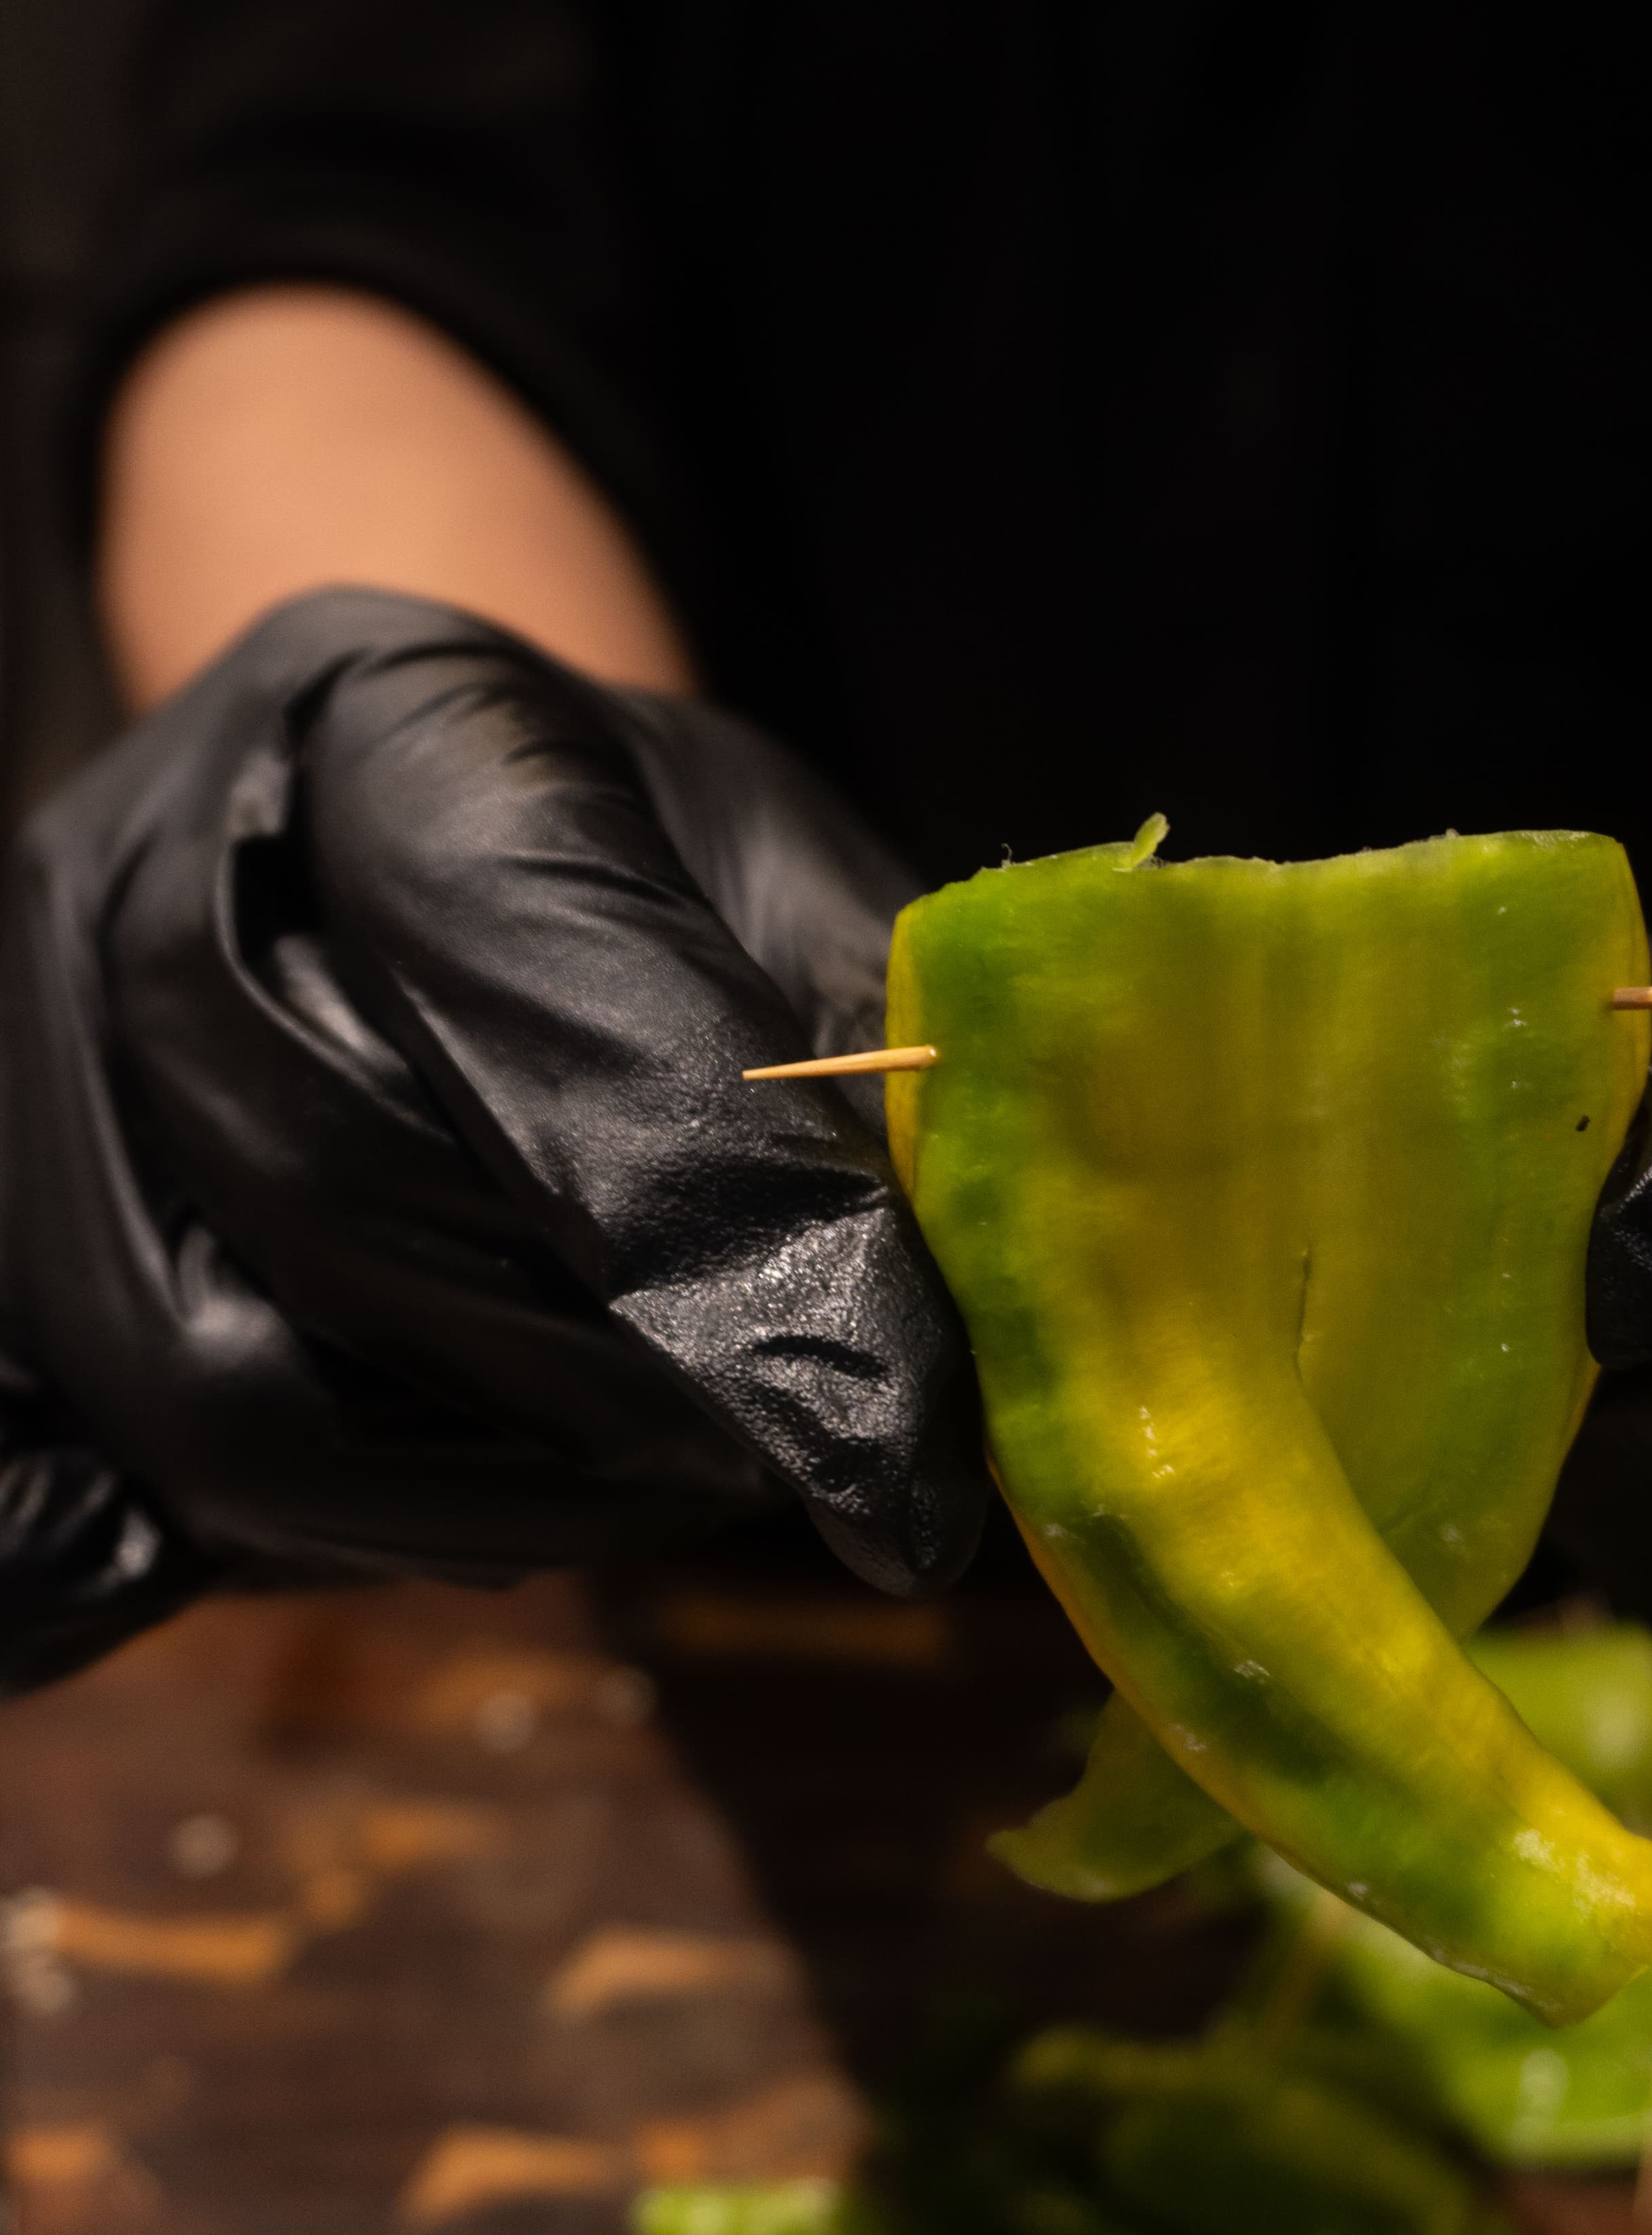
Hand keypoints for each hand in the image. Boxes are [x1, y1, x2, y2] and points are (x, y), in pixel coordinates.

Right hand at [0, 589, 985, 1686]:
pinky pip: (216, 1487)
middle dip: (633, 1362)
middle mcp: (140, 885)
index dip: (733, 1233)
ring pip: (261, 1388)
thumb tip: (976, 1291)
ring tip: (707, 1454)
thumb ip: (871, 1043)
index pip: (547, 990)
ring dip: (530, 1470)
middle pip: (367, 1194)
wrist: (388, 831)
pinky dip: (429, 1513)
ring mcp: (48, 1091)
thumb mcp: (781, 868)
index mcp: (381, 721)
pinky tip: (569, 1467)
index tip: (901, 1450)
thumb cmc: (625, 847)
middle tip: (822, 1439)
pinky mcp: (46, 1285)